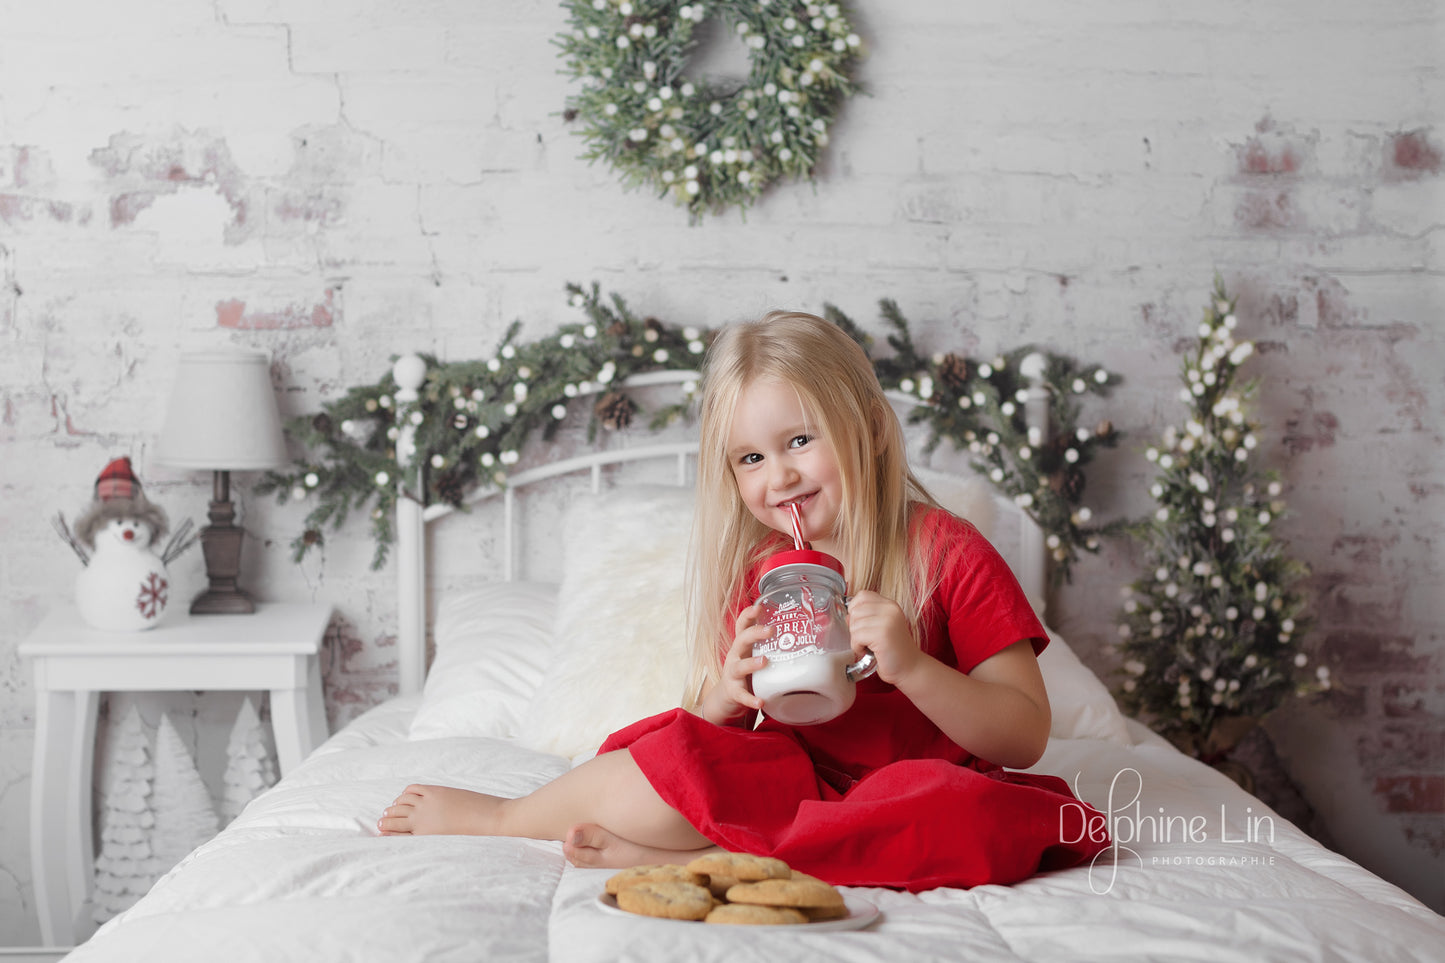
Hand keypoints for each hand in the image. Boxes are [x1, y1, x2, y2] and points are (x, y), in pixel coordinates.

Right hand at [703, 604, 770, 723]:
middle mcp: (735, 656)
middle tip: (771, 630)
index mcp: (742, 645)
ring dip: (751, 663)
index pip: (742, 625)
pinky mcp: (734, 692)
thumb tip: (806, 634)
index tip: (758, 607)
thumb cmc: (748, 671)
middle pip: (741, 640)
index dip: (748, 615)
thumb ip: (771, 646)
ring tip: (764, 661)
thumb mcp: (754, 654)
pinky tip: (760, 702)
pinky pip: (742, 695)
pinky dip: (751, 699)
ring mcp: (733, 674)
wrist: (728, 696)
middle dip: (755, 633)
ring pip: (740, 666)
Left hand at [846, 590, 922, 684]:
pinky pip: (856, 637)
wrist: (910, 668)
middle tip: (867, 640)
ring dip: (856, 639)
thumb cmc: (893, 651)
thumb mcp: (880, 628)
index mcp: (890, 605)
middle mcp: (890, 609)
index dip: (855, 609)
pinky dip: (858, 647)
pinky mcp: (882, 634)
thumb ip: (865, 617)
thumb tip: (847, 615)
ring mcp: (887, 620)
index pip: (862, 595)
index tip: (862, 624)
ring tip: (870, 646)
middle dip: (855, 628)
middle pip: (855, 611)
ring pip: (854, 624)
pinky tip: (869, 652)